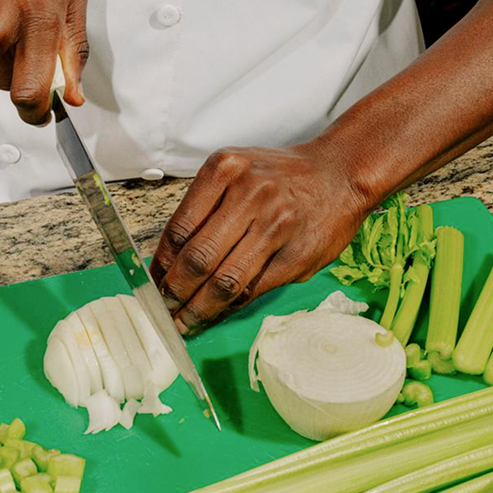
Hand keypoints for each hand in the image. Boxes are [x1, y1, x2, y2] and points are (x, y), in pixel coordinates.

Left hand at [150, 143, 370, 333]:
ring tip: (185, 323)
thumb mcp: (236, 172)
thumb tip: (171, 263)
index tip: (152, 284)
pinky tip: (217, 312)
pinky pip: (253, 290)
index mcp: (225, 170)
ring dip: (199, 309)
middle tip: (163, 312)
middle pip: (198, 258)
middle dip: (174, 293)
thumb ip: (205, 210)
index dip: (161, 265)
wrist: (340, 174)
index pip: (179, 228)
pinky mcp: (296, 257)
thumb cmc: (280, 176)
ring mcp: (275, 227)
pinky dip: (230, 306)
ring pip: (225, 281)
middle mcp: (249, 194)